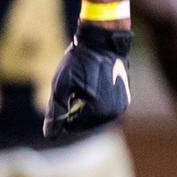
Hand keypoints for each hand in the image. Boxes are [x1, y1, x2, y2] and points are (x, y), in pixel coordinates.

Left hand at [43, 22, 131, 142]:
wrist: (103, 41)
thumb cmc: (79, 61)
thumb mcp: (61, 86)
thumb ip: (56, 112)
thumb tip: (50, 135)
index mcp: (98, 110)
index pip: (72, 126)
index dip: (61, 114)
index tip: (62, 94)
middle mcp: (114, 112)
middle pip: (85, 123)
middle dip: (74, 110)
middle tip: (71, 90)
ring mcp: (121, 105)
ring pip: (95, 116)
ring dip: (84, 107)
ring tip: (80, 87)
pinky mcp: (125, 98)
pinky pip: (105, 107)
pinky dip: (96, 102)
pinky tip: (91, 86)